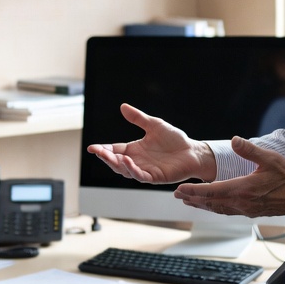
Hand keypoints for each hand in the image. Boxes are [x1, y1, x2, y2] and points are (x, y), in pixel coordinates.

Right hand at [86, 104, 214, 183]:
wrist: (193, 150)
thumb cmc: (175, 139)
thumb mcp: (154, 125)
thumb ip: (138, 118)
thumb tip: (123, 106)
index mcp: (135, 149)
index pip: (115, 150)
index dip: (103, 150)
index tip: (92, 147)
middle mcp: (138, 161)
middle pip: (116, 162)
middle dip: (106, 157)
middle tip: (97, 151)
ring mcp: (146, 170)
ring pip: (125, 171)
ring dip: (116, 164)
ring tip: (108, 156)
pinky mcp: (156, 177)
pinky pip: (141, 176)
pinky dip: (133, 170)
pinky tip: (128, 161)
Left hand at [173, 136, 284, 217]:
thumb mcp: (271, 159)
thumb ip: (250, 150)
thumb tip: (234, 139)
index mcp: (244, 189)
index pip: (213, 191)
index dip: (194, 191)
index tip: (180, 190)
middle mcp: (242, 203)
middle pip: (211, 202)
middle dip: (193, 199)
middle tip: (177, 195)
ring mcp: (247, 210)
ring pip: (219, 209)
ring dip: (203, 205)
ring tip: (189, 201)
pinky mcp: (251, 212)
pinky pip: (228, 211)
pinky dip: (216, 208)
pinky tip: (212, 205)